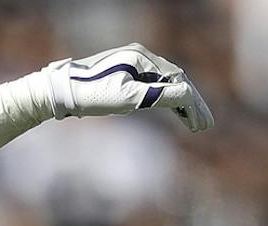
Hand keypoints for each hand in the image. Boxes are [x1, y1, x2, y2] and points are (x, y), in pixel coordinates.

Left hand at [43, 45, 213, 132]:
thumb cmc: (92, 95)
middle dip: (191, 104)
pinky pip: (152, 86)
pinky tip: (174, 112)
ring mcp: (132, 64)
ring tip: (194, 124)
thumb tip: (188, 94)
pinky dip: (165, 99)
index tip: (202, 125)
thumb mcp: (128, 99)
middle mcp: (140, 57)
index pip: (178, 80)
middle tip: (206, 126)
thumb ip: (159, 96)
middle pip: (175, 80)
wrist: (61, 91)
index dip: (192, 103)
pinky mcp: (125, 74)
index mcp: (143, 59)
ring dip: (180, 103)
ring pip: (165, 84)